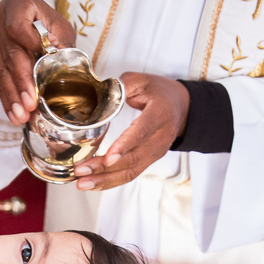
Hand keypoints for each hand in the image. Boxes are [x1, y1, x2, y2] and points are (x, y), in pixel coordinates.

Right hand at [0, 0, 75, 124]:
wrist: (29, 20)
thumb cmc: (47, 25)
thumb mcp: (60, 29)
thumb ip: (62, 44)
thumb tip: (62, 64)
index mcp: (17, 3)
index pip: (17, 27)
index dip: (28, 47)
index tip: (39, 67)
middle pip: (8, 54)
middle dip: (20, 83)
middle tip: (30, 104)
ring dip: (11, 96)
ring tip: (21, 116)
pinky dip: (6, 98)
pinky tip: (14, 113)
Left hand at [73, 72, 189, 190]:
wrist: (181, 106)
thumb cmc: (159, 93)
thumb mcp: (141, 80)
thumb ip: (121, 86)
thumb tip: (97, 94)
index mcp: (160, 113)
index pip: (142, 132)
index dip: (125, 146)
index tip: (109, 157)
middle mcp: (161, 136)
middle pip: (133, 158)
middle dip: (105, 168)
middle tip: (81, 170)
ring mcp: (156, 151)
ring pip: (131, 171)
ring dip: (105, 180)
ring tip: (82, 183)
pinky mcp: (150, 160)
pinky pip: (130, 174)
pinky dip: (111, 181)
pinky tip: (93, 183)